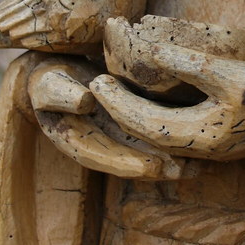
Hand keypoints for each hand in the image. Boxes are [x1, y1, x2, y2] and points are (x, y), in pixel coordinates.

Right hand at [26, 60, 184, 179]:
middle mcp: (96, 146)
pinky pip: (149, 139)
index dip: (122, 162)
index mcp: (72, 141)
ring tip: (196, 168)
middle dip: (154, 168)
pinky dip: (170, 144)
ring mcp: (113, 140)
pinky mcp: (128, 129)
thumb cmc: (50, 77)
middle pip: (125, 161)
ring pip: (141, 153)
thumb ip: (60, 93)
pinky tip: (198, 149)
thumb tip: (84, 101)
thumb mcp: (47, 82)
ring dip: (167, 161)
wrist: (58, 73)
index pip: (98, 156)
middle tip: (181, 171)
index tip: (147, 168)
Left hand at [89, 38, 244, 160]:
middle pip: (146, 133)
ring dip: (134, 115)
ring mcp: (207, 150)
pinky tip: (146, 103)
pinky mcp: (214, 143)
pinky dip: (152, 119)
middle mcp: (198, 150)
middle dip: (119, 109)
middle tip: (98, 84)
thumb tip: (149, 51)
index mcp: (198, 136)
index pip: (143, 123)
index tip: (97, 81)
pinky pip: (172, 135)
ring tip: (116, 91)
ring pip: (157, 136)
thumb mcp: (230, 73)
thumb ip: (188, 64)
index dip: (118, 103)